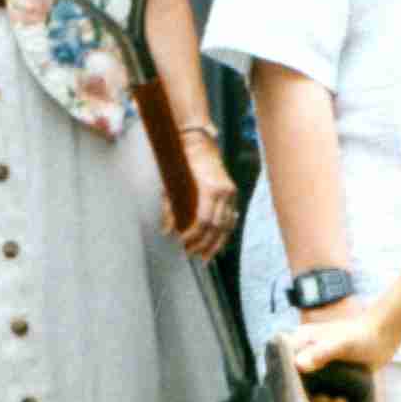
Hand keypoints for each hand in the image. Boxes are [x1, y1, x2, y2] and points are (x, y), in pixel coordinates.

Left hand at [167, 129, 238, 260]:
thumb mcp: (172, 185)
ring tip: (206, 257)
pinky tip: (217, 245)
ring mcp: (231, 194)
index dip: (193, 236)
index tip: (182, 244)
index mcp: (210, 189)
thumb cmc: (182, 163)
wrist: (199, 144)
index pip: (204, 221)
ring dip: (216, 243)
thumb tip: (167, 231)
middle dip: (205, 244)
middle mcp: (225, 192)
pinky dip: (224, 234)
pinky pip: (231, 219)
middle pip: (218, 227)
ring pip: (227, 226)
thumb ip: (170, 209)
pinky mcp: (232, 195)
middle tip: (192, 255)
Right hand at [288, 307, 379, 401]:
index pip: (282, 366)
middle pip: (296, 385)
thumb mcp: (341, 344)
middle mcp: (305, 355)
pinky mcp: (330, 377)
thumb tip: (298, 366)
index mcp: (299, 342)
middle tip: (330, 401)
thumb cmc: (361, 336)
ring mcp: (317, 368)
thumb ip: (321, 353)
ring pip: (311, 394)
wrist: (383, 337)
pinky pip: (324, 395)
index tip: (301, 397)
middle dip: (312, 399)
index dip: (287, 383)